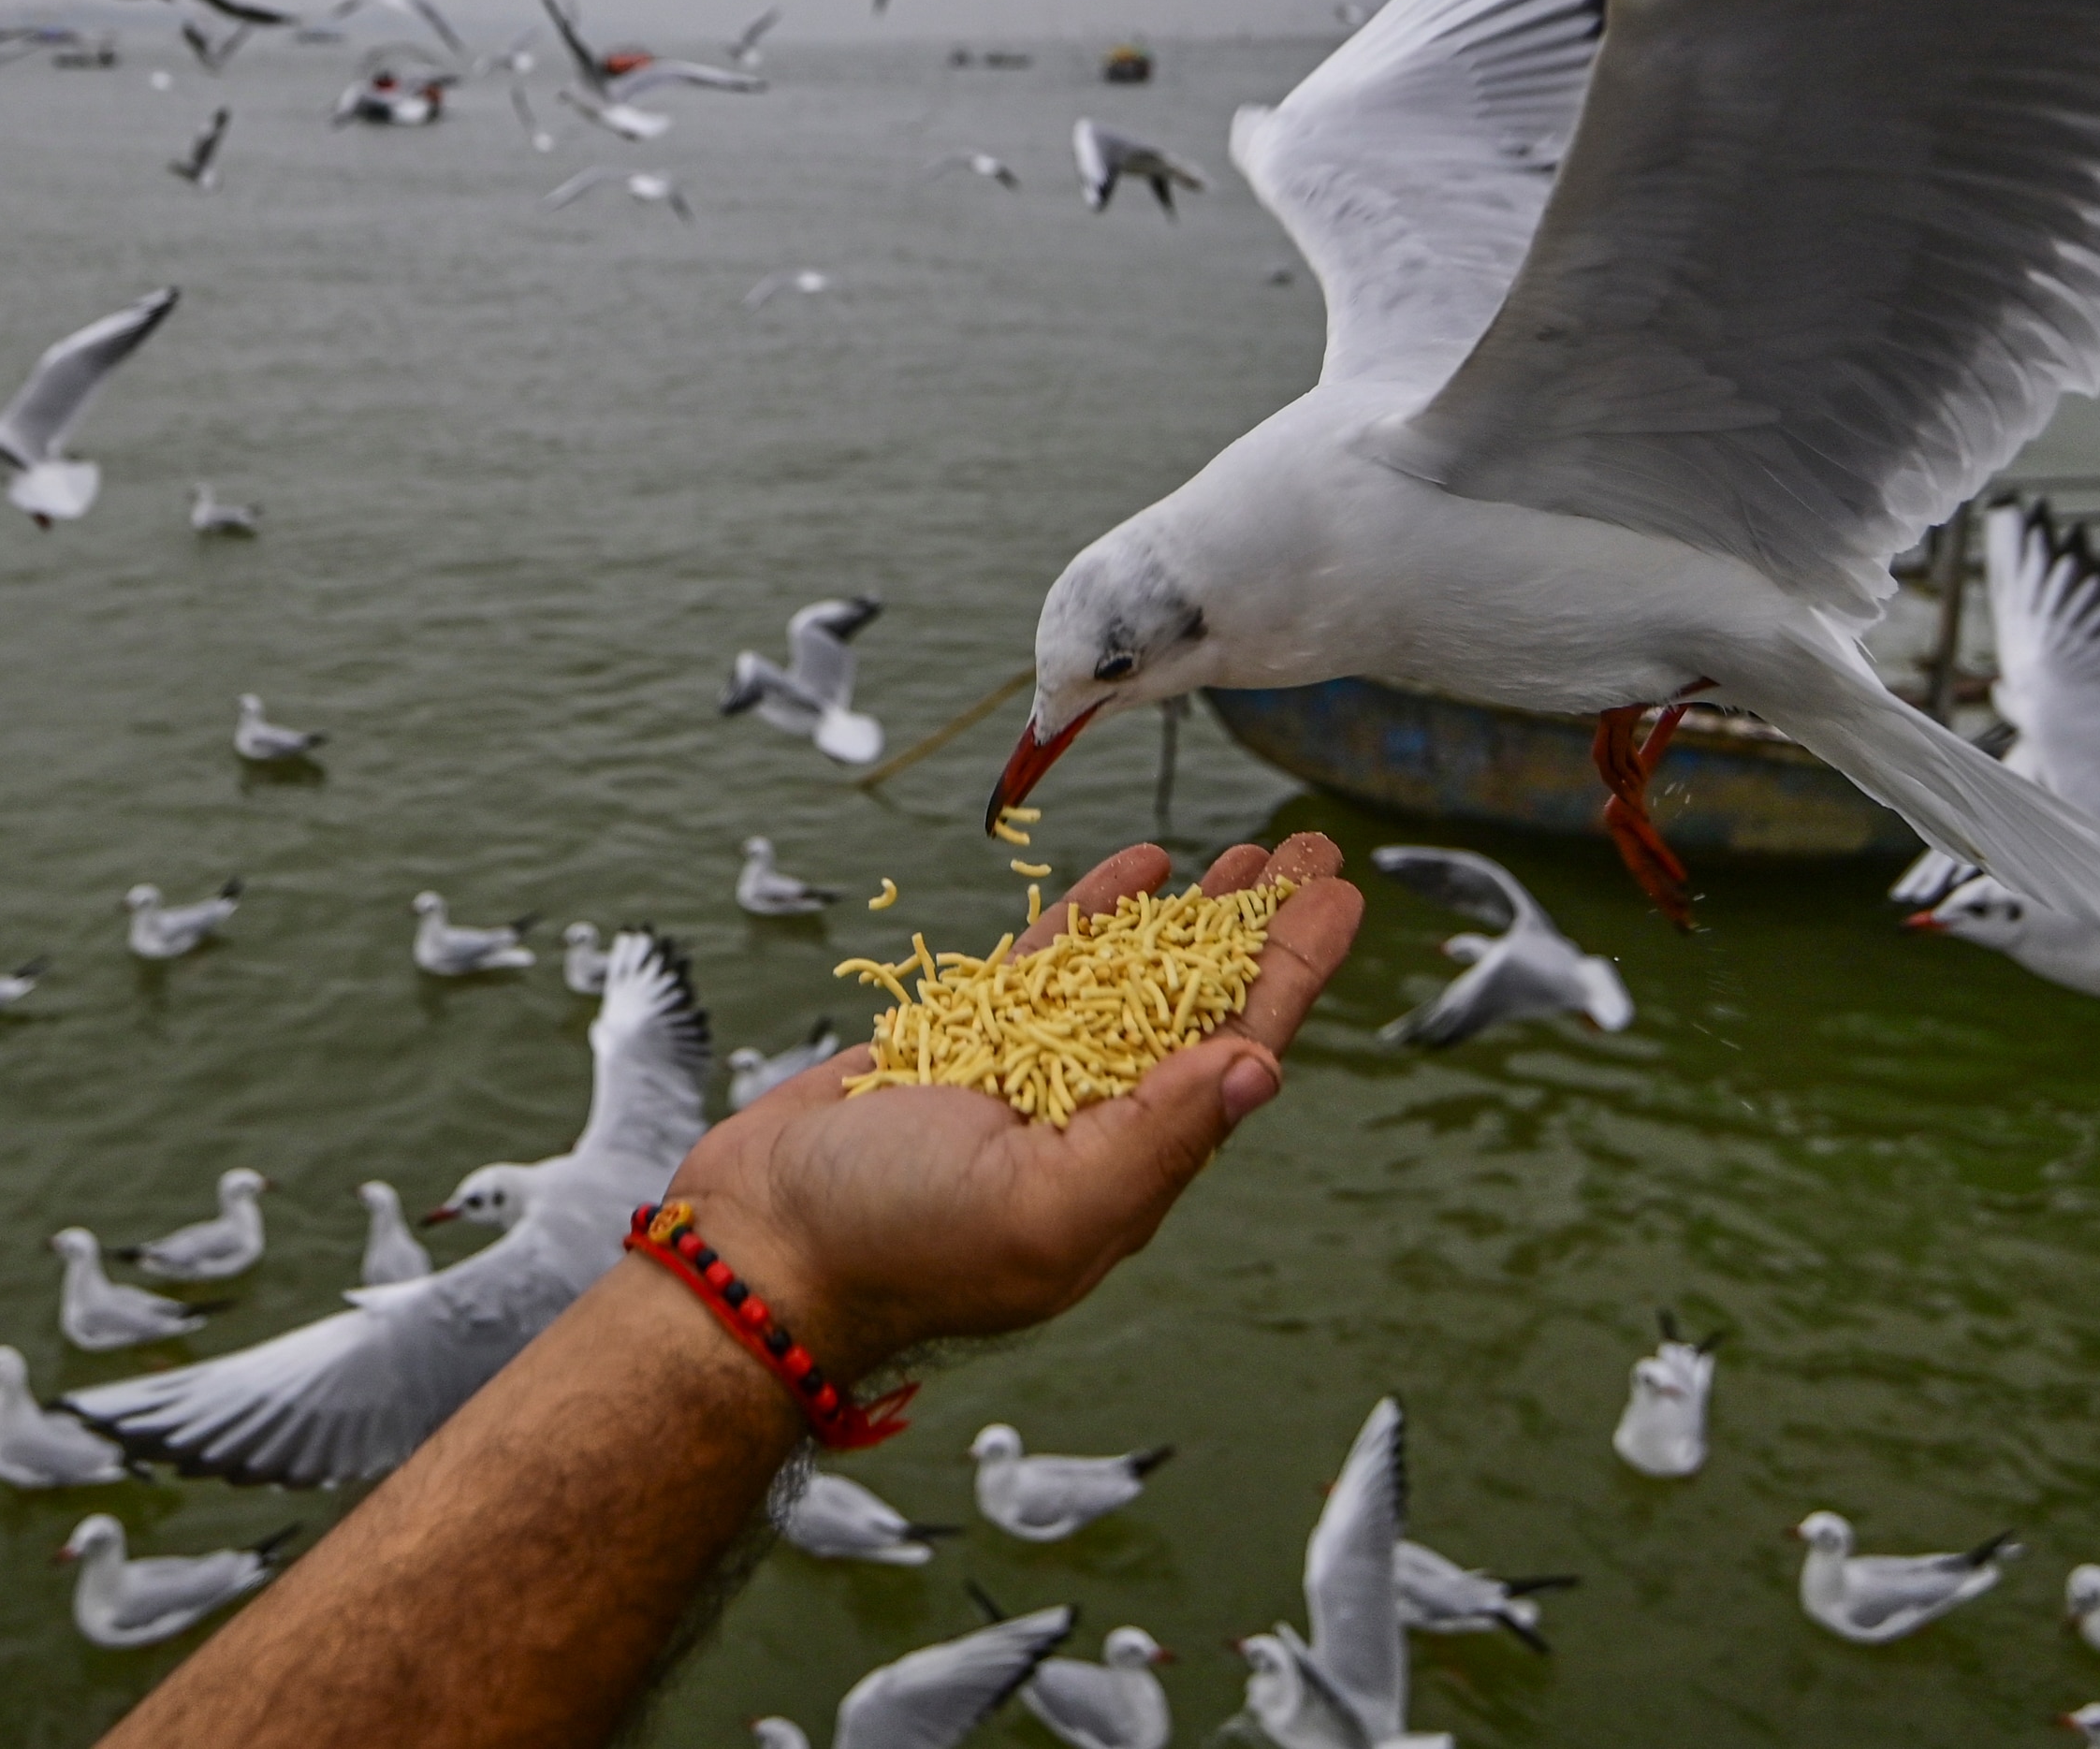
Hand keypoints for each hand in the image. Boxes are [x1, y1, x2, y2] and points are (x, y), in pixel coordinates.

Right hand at [665, 831, 1359, 1383]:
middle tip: (1312, 855)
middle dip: (1262, 928)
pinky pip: (1050, 964)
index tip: (1341, 900)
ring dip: (1195, 915)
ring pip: (1134, 974)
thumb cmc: (894, 1245)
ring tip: (1250, 854)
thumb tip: (1260, 1069)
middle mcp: (1095, 1115)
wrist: (758, 1244)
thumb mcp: (1042, 1204)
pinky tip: (1141, 869)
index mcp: (1130, 1164)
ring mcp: (1030, 1072)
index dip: (1293, 971)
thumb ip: (1154, 1137)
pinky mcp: (965, 1039)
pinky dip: (1096, 914)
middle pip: (1203, 1001)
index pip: (1238, 1047)